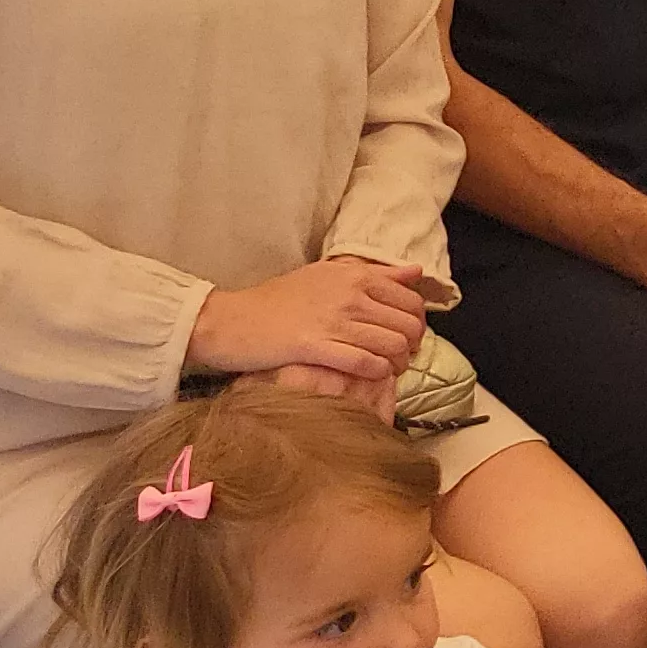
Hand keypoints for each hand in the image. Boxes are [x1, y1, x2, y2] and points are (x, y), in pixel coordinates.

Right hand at [186, 258, 429, 382]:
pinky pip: (364, 362)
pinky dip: (376, 371)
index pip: (411, 301)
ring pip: (391, 345)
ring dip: (398, 362)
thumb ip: (374, 274)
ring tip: (389, 370)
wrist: (228, 320)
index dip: (418, 323)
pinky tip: (372, 375)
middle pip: (408, 325)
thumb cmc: (277, 300)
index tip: (409, 337)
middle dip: (412, 345)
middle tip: (402, 357)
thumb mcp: (327, 275)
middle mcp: (349, 295)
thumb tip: (416, 272)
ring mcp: (332, 321)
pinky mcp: (314, 346)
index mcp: (355, 276)